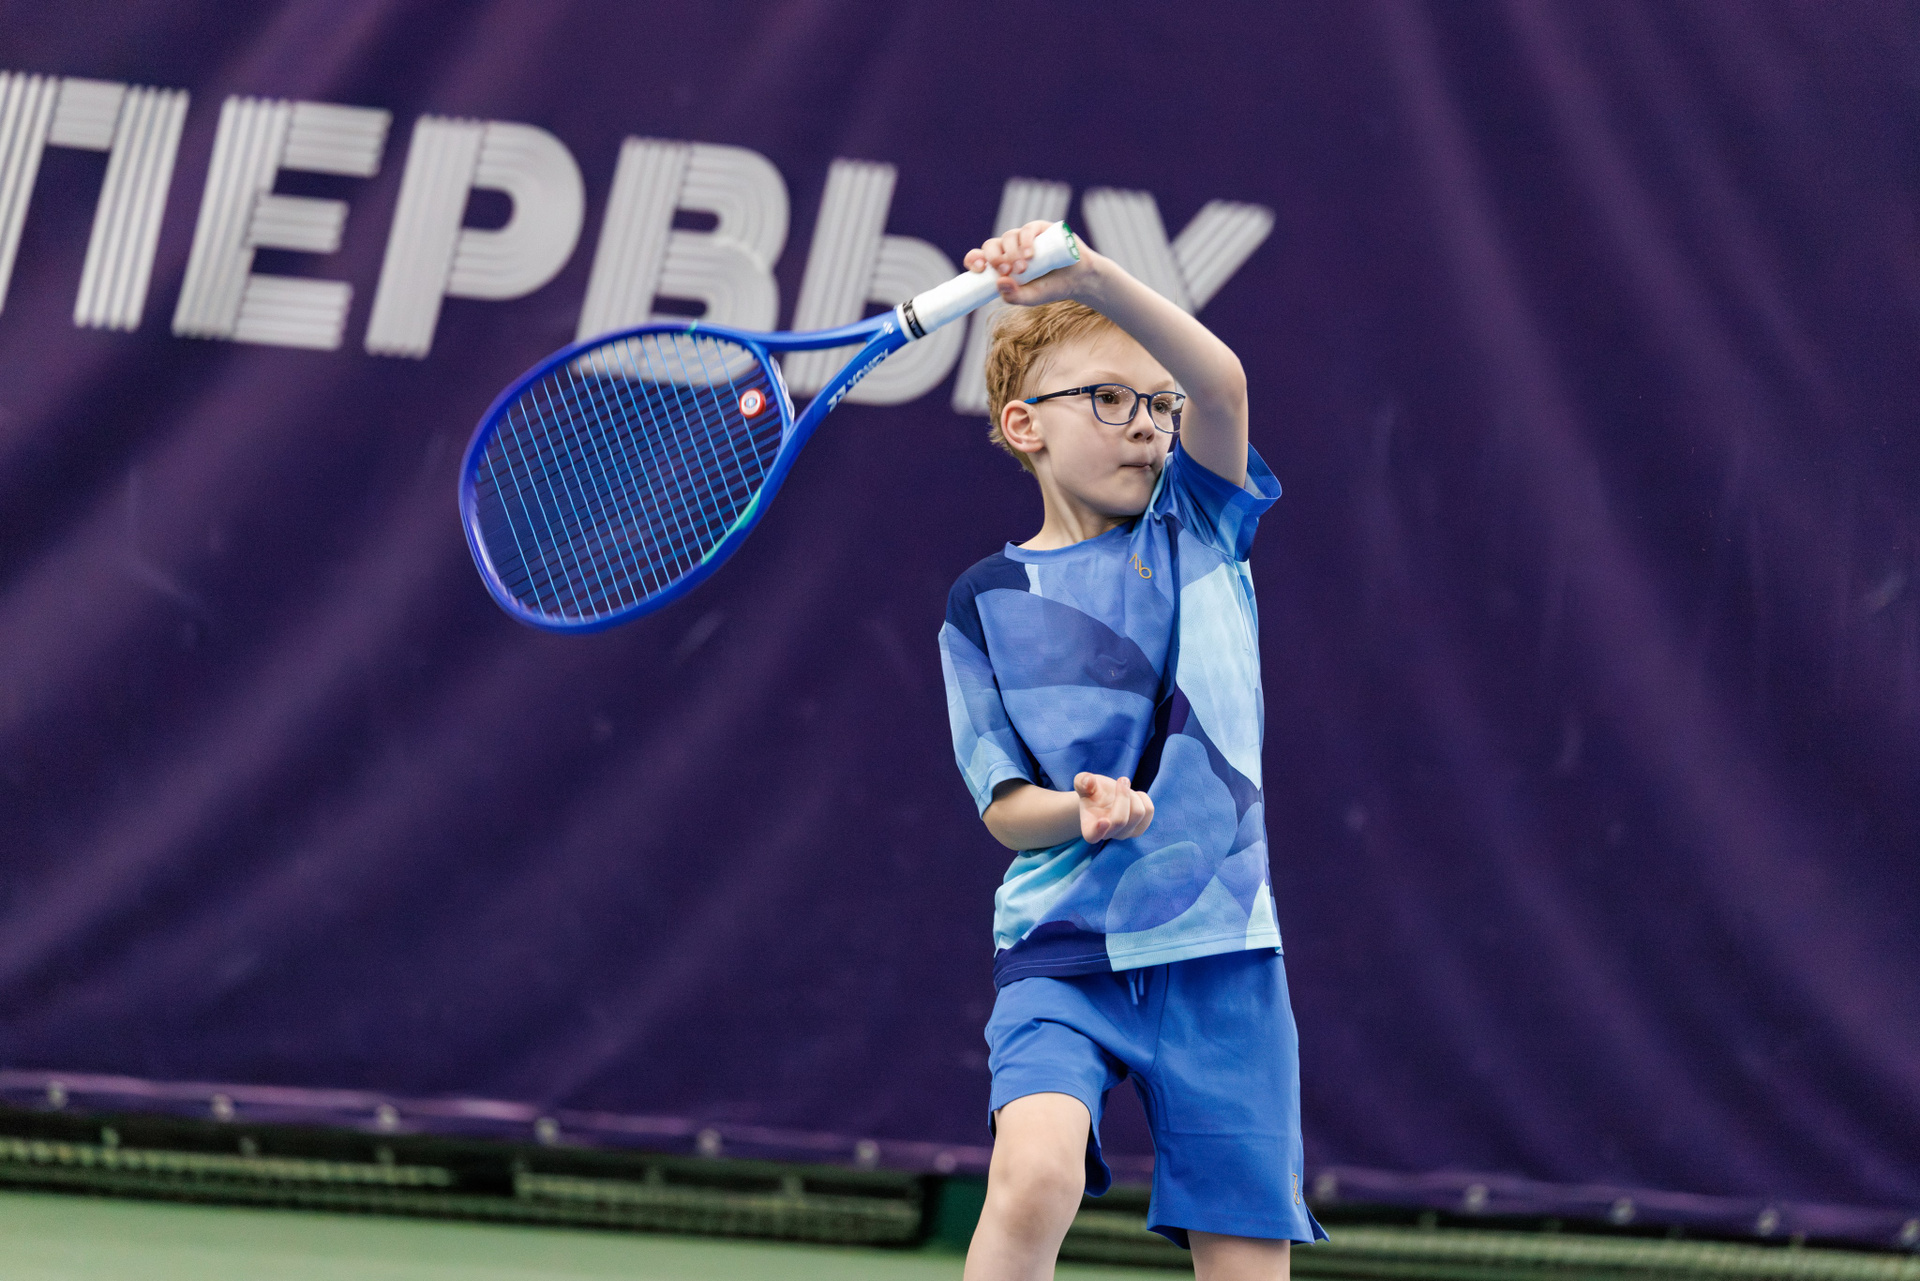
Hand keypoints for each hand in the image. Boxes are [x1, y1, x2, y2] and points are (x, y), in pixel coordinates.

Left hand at [963, 220, 1101, 307]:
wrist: (1077, 279)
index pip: (980, 257)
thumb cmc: (1050, 288)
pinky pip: (1027, 229)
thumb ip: (1013, 296)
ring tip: (1024, 269)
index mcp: (1001, 264)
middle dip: (995, 258)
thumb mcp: (1029, 298)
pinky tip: (1030, 254)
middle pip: (992, 245)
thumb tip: (999, 282)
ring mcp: (1024, 237)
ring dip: (1012, 253)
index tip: (979, 268)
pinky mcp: (1040, 229)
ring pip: (1008, 237)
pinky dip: (1026, 241)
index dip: (975, 260)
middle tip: (1006, 271)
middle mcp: (1010, 248)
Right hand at [1075, 772, 1153, 842]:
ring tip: (1125, 788)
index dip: (1099, 831)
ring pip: (1138, 813)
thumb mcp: (1083, 783)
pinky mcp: (1140, 828)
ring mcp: (1125, 834)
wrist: (1104, 798)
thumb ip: (1082, 781)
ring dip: (1133, 795)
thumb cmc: (1091, 791)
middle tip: (1122, 779)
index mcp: (1089, 828)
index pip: (1093, 835)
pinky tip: (1133, 796)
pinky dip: (1143, 798)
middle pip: (1121, 819)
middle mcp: (1108, 835)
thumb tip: (1088, 781)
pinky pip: (1149, 811)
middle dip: (1123, 795)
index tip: (1103, 821)